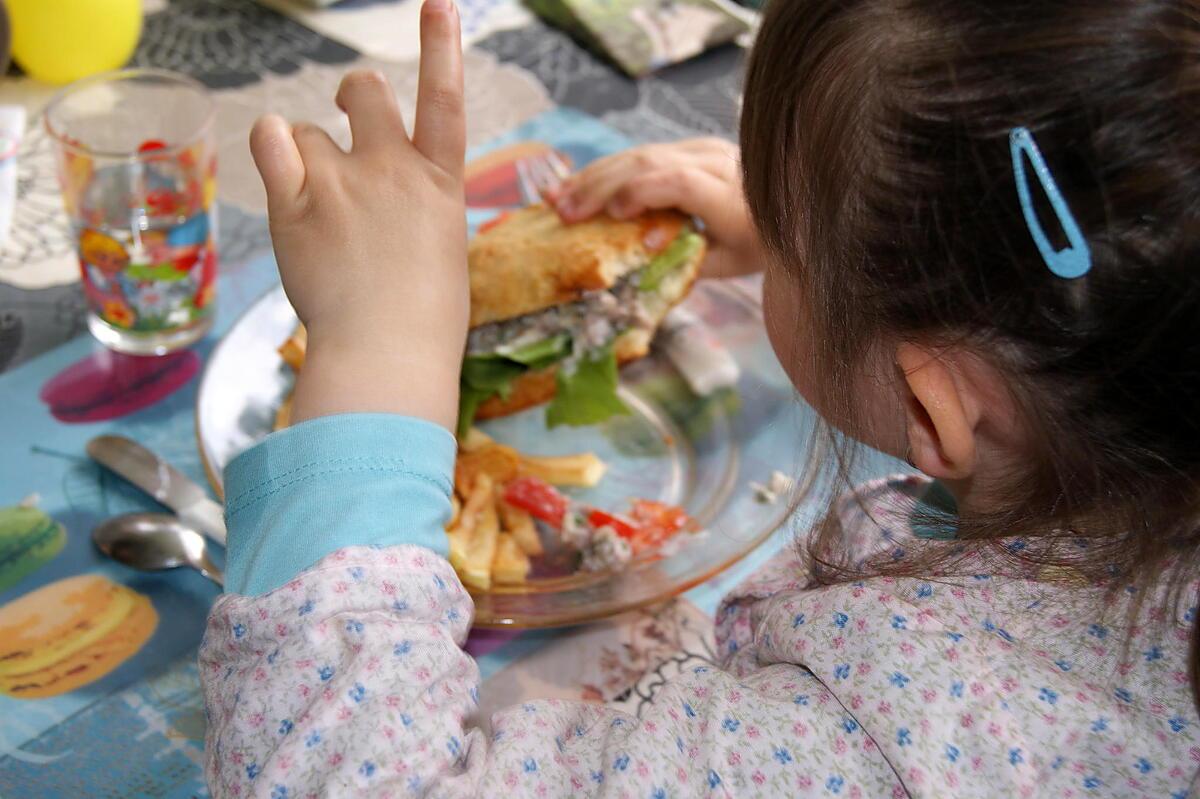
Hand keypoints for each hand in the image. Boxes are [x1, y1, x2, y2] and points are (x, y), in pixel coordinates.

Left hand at [249, 0, 466, 431]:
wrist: (386, 354)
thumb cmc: (422, 324)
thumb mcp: (439, 257)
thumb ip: (415, 215)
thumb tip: (387, 208)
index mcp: (441, 186)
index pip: (445, 101)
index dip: (441, 47)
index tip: (437, 4)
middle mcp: (394, 171)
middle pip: (366, 92)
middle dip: (353, 94)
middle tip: (346, 110)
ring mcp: (343, 183)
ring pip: (310, 129)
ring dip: (306, 152)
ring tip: (312, 198)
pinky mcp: (296, 204)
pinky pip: (272, 140)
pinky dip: (272, 147)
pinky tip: (282, 173)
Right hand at [546, 138, 765, 277]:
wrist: (790, 206)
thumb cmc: (758, 244)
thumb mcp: (729, 264)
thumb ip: (688, 261)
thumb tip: (636, 264)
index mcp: (731, 197)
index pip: (682, 181)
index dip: (644, 192)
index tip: (614, 213)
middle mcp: (717, 163)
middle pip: (651, 163)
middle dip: (601, 187)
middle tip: (564, 212)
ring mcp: (702, 149)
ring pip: (640, 153)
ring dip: (593, 177)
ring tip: (556, 200)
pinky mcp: (689, 146)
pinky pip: (642, 154)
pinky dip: (606, 171)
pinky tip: (575, 185)